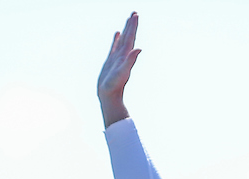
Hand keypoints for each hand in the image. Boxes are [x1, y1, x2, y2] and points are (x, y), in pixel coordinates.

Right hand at [98, 12, 139, 126]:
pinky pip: (115, 46)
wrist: (109, 96)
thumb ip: (131, 60)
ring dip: (126, 30)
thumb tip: (139, 49)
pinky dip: (117, 39)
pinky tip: (117, 34)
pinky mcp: (111, 61)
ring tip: (128, 20)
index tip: (135, 15)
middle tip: (134, 13)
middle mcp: (123, 55)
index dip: (133, 26)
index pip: (131, 37)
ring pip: (122, 40)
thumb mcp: (123, 72)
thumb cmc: (115, 85)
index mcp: (126, 55)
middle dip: (131, 25)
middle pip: (129, 36)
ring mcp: (117, 57)